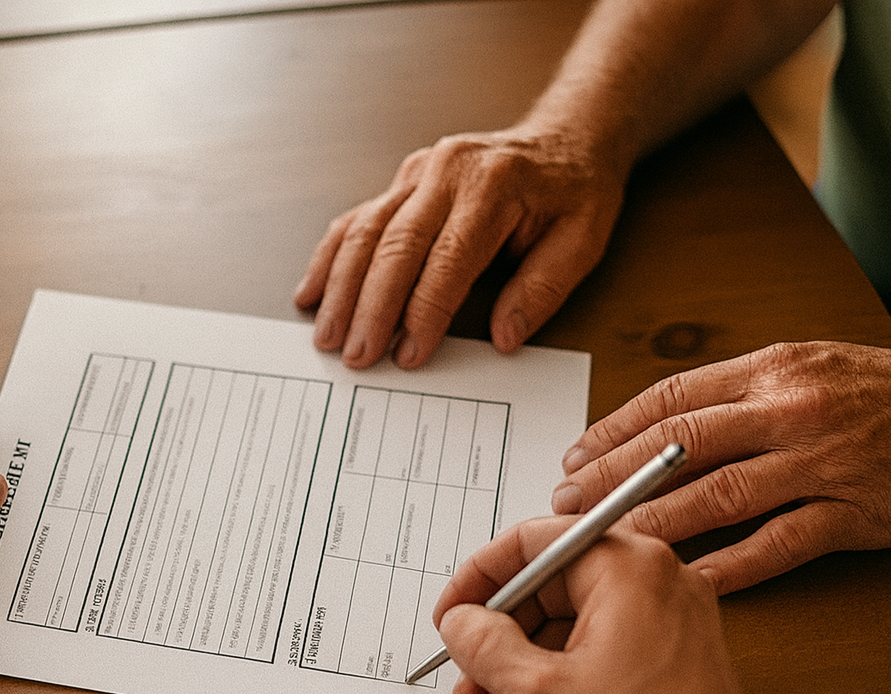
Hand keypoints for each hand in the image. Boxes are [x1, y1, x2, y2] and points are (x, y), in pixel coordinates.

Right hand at [293, 126, 624, 368]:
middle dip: (370, 308)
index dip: (423, 312)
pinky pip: (356, 220)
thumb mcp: (583, 239)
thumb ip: (543, 289)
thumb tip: (504, 337)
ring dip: (341, 288)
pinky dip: (330, 259)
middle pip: (393, 246)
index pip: (447, 259)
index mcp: (493, 185)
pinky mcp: (401, 182)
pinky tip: (312, 293)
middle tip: (357, 357)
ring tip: (327, 336)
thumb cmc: (575, 191)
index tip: (409, 355)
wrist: (567, 135)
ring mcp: (417, 173)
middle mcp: (447, 172)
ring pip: (364, 232)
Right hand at [437, 519, 791, 693]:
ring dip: (519, 667)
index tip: (451, 614)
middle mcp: (658, 583)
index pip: (534, 541)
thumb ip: (483, 643)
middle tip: (466, 672)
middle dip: (497, 636)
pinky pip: (598, 654)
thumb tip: (460, 621)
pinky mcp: (673, 664)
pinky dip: (557, 682)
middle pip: (550, 587)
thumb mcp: (534, 692)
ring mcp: (671, 625)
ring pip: (569, 627)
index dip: (478, 578)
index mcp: (630, 567)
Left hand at [553, 341, 890, 594]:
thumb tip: (654, 429)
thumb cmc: (879, 392)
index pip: (670, 399)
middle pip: (677, 448)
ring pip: (718, 497)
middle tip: (566, 503)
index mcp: (772, 369)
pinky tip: (686, 579)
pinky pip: (779, 545)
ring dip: (653, 522)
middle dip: (611, 479)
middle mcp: (791, 411)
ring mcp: (823, 463)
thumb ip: (737, 395)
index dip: (611, 431)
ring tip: (607, 542)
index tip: (573, 457)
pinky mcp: (854, 513)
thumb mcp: (806, 369)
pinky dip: (730, 566)